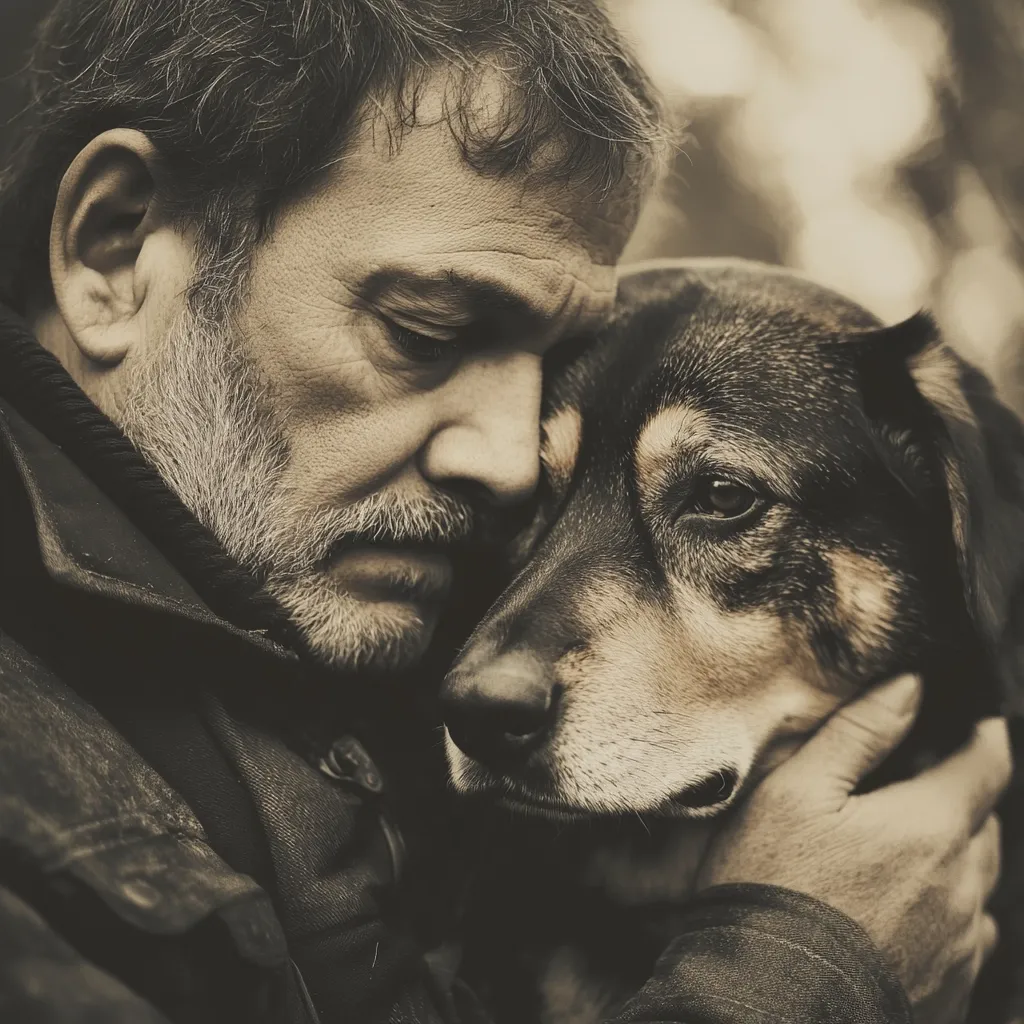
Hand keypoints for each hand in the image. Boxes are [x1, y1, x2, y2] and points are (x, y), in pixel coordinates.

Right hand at [695, 674, 1010, 1023]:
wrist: (770, 996)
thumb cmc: (773, 884)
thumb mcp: (797, 790)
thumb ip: (859, 733)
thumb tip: (910, 686)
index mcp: (930, 826)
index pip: (986, 765)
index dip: (983, 735)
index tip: (974, 721)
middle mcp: (962, 884)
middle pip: (986, 823)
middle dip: (962, 795)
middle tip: (916, 783)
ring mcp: (960, 942)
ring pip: (979, 880)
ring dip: (957, 854)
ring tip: (907, 848)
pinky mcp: (950, 987)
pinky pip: (970, 937)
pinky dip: (951, 911)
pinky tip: (910, 910)